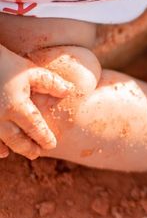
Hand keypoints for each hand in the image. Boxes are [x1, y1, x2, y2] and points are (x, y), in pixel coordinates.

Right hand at [0, 45, 72, 159]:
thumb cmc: (5, 64)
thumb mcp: (30, 71)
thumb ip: (50, 82)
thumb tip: (69, 91)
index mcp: (17, 106)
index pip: (35, 128)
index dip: (44, 138)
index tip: (52, 144)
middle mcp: (0, 118)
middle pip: (17, 140)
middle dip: (29, 148)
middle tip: (37, 153)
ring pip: (2, 142)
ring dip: (14, 149)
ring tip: (24, 152)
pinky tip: (3, 152)